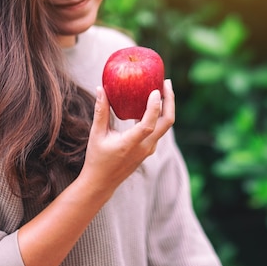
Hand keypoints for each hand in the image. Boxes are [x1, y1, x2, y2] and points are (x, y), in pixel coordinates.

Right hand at [79, 79, 174, 196]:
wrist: (102, 182)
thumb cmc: (97, 158)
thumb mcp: (96, 134)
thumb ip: (100, 112)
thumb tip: (101, 88)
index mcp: (131, 144)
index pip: (148, 124)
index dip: (154, 107)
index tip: (155, 90)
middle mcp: (145, 147)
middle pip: (167, 123)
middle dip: (170, 101)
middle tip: (166, 82)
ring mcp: (149, 149)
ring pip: (165, 126)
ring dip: (166, 107)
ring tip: (162, 88)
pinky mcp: (149, 149)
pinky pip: (159, 129)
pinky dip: (159, 114)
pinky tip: (152, 102)